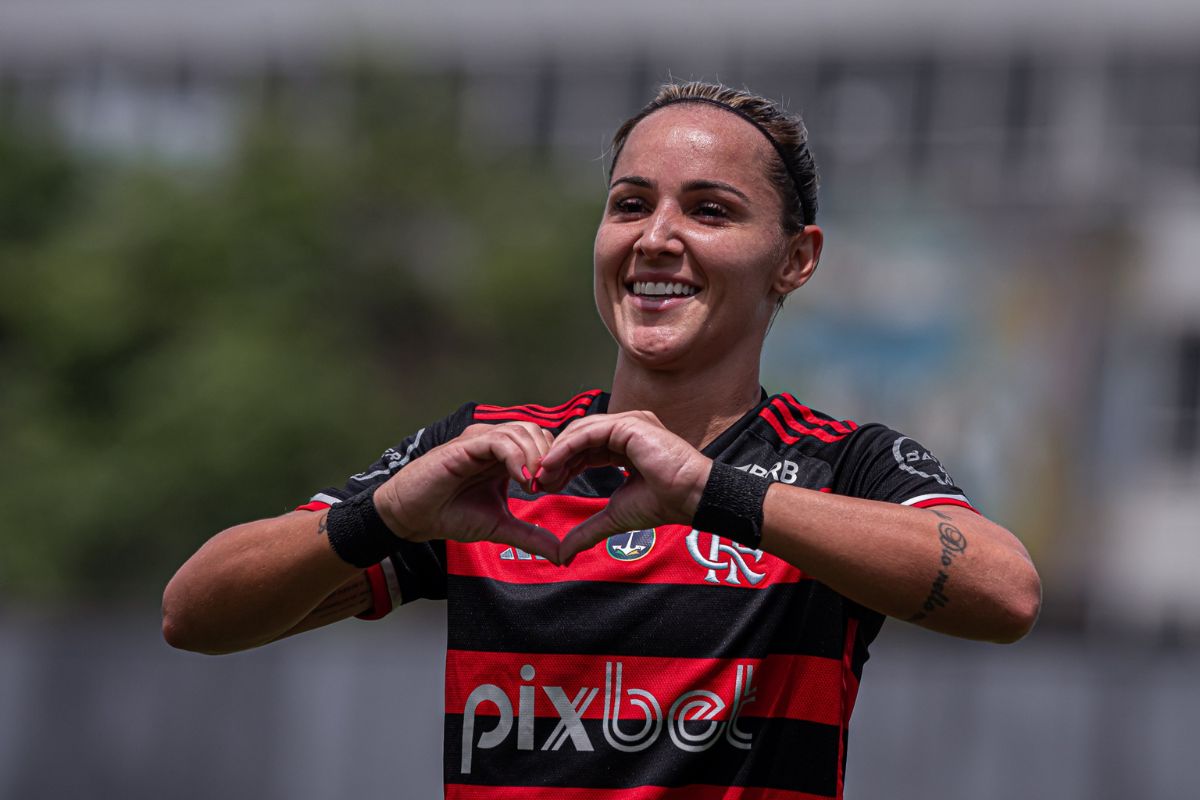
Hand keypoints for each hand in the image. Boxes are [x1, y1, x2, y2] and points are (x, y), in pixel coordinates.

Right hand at [372, 423, 561, 562]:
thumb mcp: (499, 527)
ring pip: (522, 431)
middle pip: (537, 432)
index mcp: (504, 456)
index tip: (553, 490)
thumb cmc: (450, 514)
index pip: (543, 443)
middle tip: (545, 487)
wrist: (413, 517)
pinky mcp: (465, 445)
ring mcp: (480, 441)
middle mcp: (494, 443)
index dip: (555, 463)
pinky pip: (500, 440)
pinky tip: (520, 480)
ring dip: (535, 458)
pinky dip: (516, 457)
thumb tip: (561, 555)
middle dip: (549, 458)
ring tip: (532, 486)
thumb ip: (530, 536)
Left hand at [535, 411, 711, 563]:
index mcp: (625, 445)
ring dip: (557, 453)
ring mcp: (628, 423)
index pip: (585, 450)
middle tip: (538, 482)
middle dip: (557, 459)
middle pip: (579, 438)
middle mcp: (626, 429)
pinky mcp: (629, 424)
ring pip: (581, 432)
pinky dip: (567, 447)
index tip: (546, 486)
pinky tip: (553, 465)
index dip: (564, 466)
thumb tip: (564, 554)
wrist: (690, 498)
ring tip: (542, 475)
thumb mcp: (614, 517)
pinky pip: (589, 432)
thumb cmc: (663, 504)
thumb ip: (588, 530)